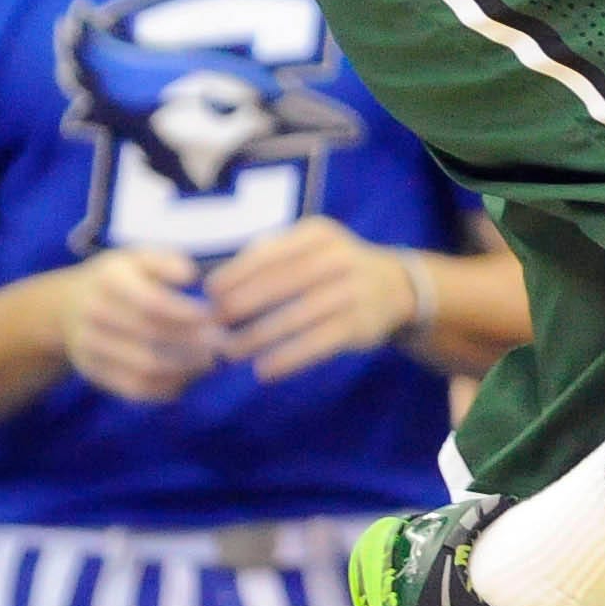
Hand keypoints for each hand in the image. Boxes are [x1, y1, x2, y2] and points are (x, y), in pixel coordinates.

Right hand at [59, 246, 218, 402]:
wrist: (68, 306)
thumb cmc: (121, 278)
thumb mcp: (138, 258)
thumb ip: (167, 262)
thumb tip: (191, 275)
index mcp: (109, 280)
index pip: (152, 302)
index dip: (187, 313)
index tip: (214, 316)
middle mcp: (94, 314)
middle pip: (150, 337)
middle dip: (192, 342)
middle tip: (222, 343)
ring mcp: (89, 346)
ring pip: (143, 368)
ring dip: (184, 369)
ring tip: (211, 362)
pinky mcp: (92, 372)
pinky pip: (133, 388)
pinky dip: (165, 389)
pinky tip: (187, 379)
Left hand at [205, 216, 413, 380]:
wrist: (395, 287)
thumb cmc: (331, 268)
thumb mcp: (307, 248)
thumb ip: (268, 258)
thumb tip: (215, 288)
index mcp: (317, 234)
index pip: (271, 252)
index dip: (237, 273)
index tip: (209, 293)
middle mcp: (338, 257)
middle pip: (283, 282)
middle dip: (243, 304)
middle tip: (214, 325)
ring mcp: (353, 291)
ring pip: (298, 316)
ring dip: (259, 337)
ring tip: (230, 353)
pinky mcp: (361, 325)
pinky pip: (318, 343)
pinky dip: (288, 359)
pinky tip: (264, 371)